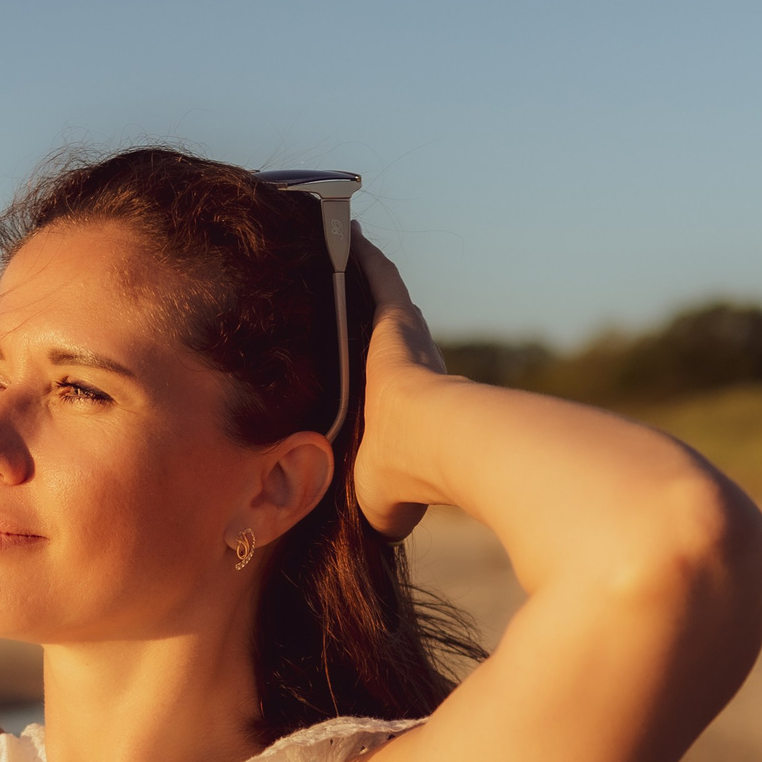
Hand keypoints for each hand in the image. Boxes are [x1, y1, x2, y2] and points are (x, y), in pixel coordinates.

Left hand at [348, 232, 449, 538]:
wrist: (433, 447)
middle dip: (356, 319)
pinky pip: (375, 276)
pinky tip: (342, 229)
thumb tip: (374, 531)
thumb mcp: (373, 500)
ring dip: (355, 278)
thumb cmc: (400, 482)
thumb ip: (370, 507)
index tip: (351, 369)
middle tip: (331, 296)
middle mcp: (409, 369)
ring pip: (375, 301)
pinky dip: (360, 254)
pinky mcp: (396, 318)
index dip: (368, 376)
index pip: (382, 386)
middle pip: (378, 336)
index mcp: (402, 410)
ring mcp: (405, 341)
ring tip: (329, 253)